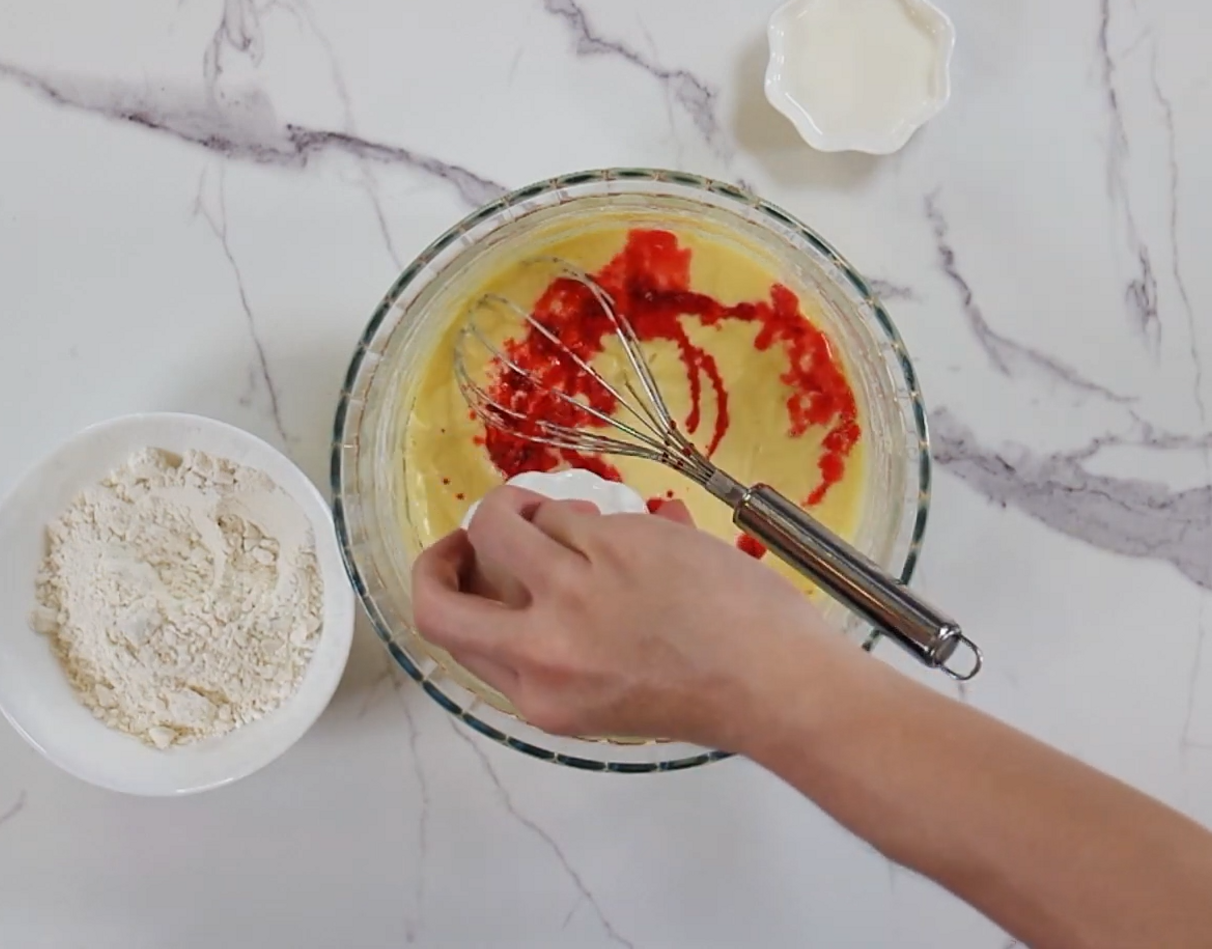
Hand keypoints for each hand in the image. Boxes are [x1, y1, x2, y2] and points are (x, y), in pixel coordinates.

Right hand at [410, 484, 845, 749]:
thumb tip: (528, 578)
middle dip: (439, 554)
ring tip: (571, 520)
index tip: (468, 567)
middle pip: (437, 590)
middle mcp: (541, 646)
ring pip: (506, 523)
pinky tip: (637, 532)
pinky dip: (593, 515)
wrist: (774, 681)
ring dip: (531, 512)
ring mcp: (574, 588)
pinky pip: (574, 510)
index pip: (450, 634)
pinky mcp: (615, 543)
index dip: (449, 589)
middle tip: (469, 533)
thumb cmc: (703, 694)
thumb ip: (550, 653)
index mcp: (538, 695)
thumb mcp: (600, 701)